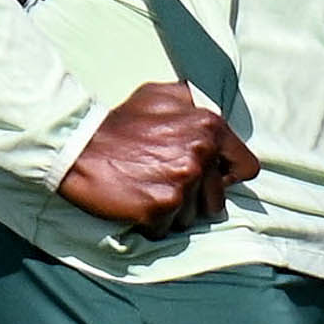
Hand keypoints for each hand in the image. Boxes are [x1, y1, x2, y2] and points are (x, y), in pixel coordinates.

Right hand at [59, 80, 257, 235]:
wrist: (77, 146)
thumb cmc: (119, 122)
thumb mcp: (162, 96)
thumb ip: (195, 105)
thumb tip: (215, 119)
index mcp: (209, 126)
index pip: (247, 167)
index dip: (226, 176)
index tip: (208, 177)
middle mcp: (201, 154)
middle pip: (217, 198)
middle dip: (195, 197)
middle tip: (164, 184)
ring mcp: (183, 182)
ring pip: (193, 216)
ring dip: (173, 210)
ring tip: (147, 189)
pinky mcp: (162, 206)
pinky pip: (168, 228)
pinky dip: (153, 221)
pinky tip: (135, 201)